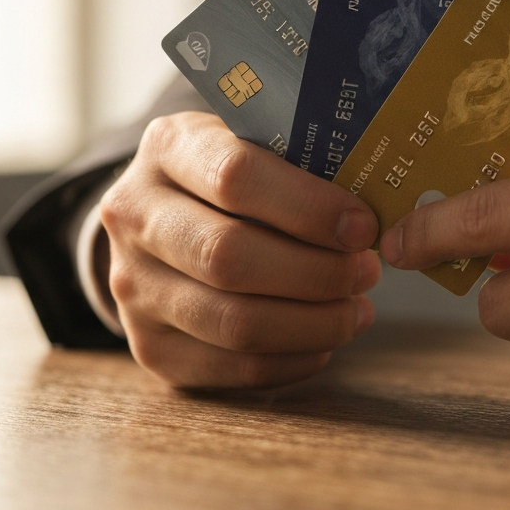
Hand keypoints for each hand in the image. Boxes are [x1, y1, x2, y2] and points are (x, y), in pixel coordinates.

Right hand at [99, 112, 380, 388]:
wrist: (165, 215)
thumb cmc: (234, 173)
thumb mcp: (255, 141)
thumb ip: (302, 161)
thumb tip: (377, 210)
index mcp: (168, 147)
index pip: (236, 177)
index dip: (309, 208)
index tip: (364, 226)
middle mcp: (135, 215)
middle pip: (230, 258)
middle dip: (317, 272)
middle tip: (368, 272)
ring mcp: (133, 287)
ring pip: (233, 323)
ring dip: (314, 323)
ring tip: (357, 310)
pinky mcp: (149, 347)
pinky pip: (231, 368)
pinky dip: (293, 360)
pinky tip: (324, 340)